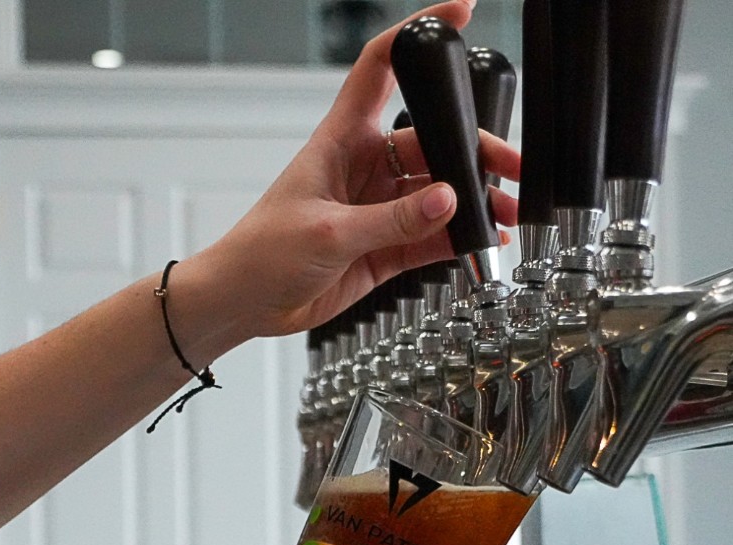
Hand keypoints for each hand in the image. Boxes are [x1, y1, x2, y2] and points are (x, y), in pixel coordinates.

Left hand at [178, 0, 519, 349]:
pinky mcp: (384, 247)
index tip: (460, 13)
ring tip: (507, 215)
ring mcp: (377, 208)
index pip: (380, 67)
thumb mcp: (330, 231)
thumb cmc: (264, 252)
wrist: (246, 302)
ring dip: (473, 203)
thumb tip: (449, 200)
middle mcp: (365, 168)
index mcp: (341, 140)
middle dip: (474, 152)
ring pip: (437, 194)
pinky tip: (484, 242)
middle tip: (511, 169)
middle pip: (431, 142)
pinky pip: (430, 237)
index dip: (417, 33)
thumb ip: (393, 220)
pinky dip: (458, 239)